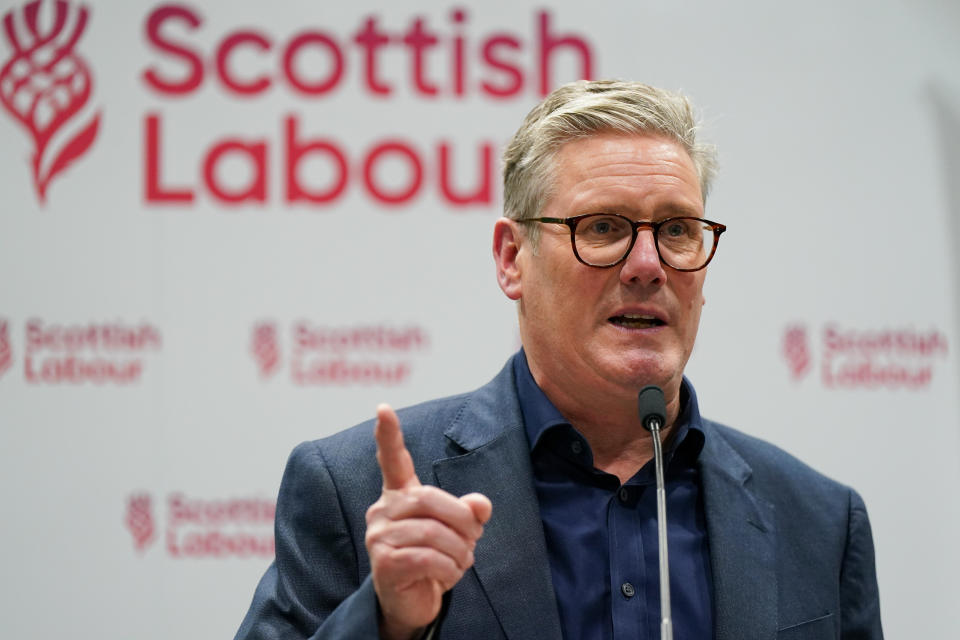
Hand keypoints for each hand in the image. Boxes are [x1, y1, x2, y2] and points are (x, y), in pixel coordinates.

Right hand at [365, 404, 491, 639]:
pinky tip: (451, 574)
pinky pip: (427, 558)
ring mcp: (379, 537)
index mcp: (399, 495)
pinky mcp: (384, 563)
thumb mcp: (456, 532)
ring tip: (463, 560)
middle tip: (475, 537)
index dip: (389, 435)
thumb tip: (481, 505)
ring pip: (431, 532)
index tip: (383, 408)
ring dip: (459, 549)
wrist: (411, 602)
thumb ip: (469, 512)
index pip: (392, 460)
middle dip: (461, 519)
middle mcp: (382, 511)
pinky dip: (450, 568)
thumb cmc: (432, 559)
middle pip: (429, 498)